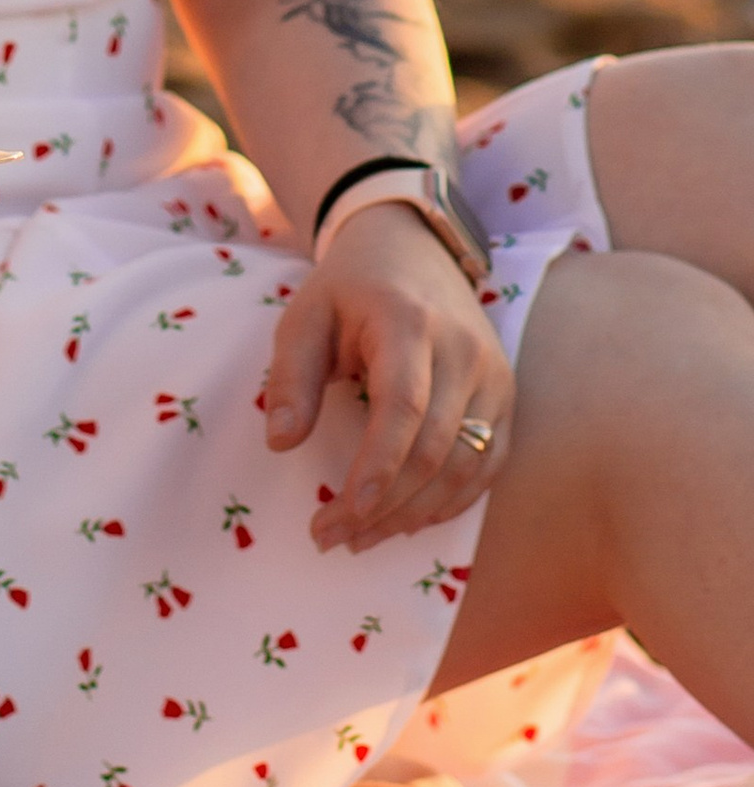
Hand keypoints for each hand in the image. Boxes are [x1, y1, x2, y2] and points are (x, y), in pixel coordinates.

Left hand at [262, 200, 515, 550]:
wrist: (412, 249)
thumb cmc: (349, 287)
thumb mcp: (304, 315)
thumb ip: (290, 376)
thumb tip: (279, 442)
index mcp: (409, 322)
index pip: (404, 407)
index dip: (378, 467)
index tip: (341, 513)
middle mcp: (465, 351)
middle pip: (434, 449)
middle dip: (382, 505)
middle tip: (330, 536)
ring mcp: (494, 376)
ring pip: (465, 468)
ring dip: (413, 514)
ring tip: (359, 537)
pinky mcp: (506, 398)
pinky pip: (487, 465)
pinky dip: (450, 503)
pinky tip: (406, 521)